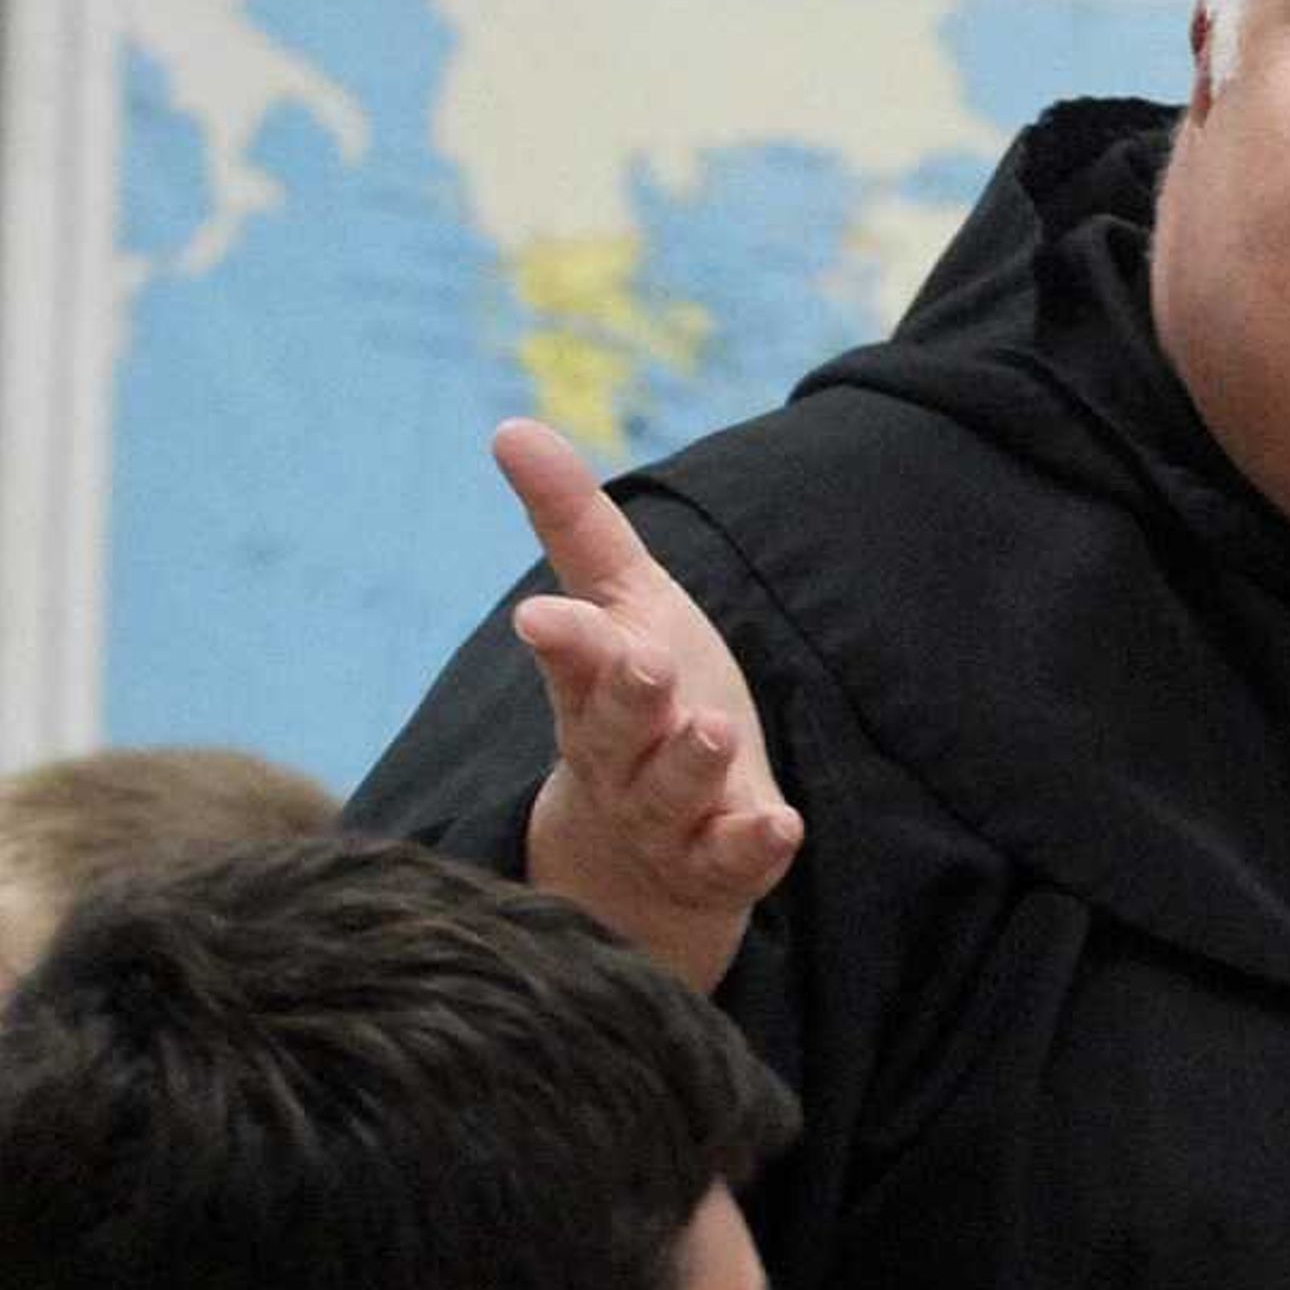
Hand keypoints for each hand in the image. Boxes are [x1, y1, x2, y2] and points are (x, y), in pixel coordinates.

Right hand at [496, 418, 802, 988]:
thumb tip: (511, 426)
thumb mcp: (618, 604)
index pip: (572, 661)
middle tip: (647, 664)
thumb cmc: (637, 701)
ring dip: (690, 764)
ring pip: (669, 795)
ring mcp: (664, 816)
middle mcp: (617, 755)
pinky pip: (730, 861)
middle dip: (630, 697)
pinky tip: (779, 825)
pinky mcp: (716, 863)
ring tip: (714, 732)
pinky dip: (752, 846)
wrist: (642, 852)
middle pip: (616, 727)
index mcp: (591, 688)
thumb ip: (573, 523)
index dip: (564, 641)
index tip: (542, 618)